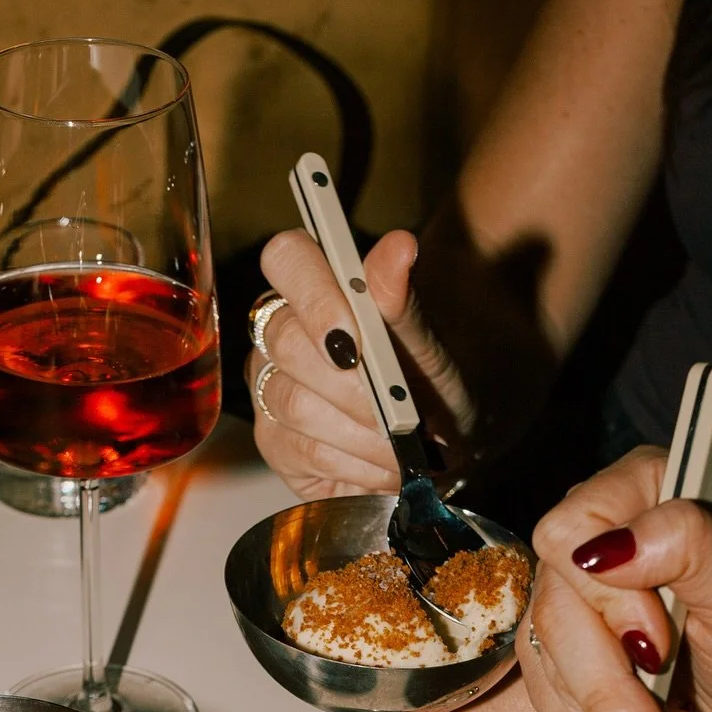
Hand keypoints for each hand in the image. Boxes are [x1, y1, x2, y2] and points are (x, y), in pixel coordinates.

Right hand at [246, 227, 473, 500]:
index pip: (287, 259)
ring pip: (296, 404)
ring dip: (361, 429)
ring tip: (403, 443)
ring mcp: (269, 388)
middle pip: (287, 342)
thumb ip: (402, 302)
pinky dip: (357, 462)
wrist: (442, 444)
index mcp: (314, 288)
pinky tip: (385, 465)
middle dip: (351, 382)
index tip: (357, 337)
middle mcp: (279, 333)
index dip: (316, 296)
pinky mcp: (274, 443)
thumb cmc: (430, 381)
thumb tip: (399, 247)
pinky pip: (306, 451)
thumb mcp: (427, 345)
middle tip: (400, 409)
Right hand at [526, 450, 711, 711]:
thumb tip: (605, 551)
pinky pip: (548, 701)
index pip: (568, 532)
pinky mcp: (564, 657)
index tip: (657, 644)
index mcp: (644, 492)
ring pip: (546, 664)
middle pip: (552, 610)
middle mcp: (599, 539)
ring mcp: (576, 602)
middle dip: (609, 681)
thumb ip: (693, 547)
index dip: (605, 599)